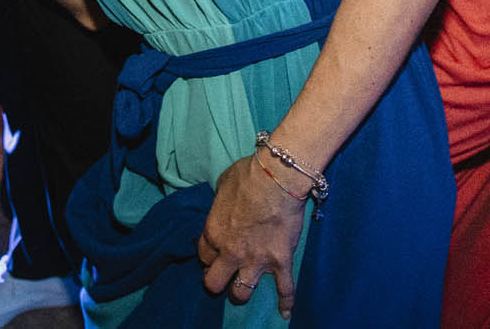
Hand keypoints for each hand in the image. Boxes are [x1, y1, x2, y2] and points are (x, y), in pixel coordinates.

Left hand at [196, 154, 304, 318]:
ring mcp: (256, 260)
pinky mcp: (280, 262)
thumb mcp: (223, 185)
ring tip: (243, 291)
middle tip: (223, 276)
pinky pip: (284, 290)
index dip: (208, 255)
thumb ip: (221, 203)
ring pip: (241, 293)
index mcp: (214, 232)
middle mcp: (230, 252)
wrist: (276, 178)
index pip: (203, 255)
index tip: (214, 254)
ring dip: (241, 293)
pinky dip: (286, 303)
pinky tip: (285, 314)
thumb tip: (225, 204)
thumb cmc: (248, 176)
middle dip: (217, 281)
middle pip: (214, 282)